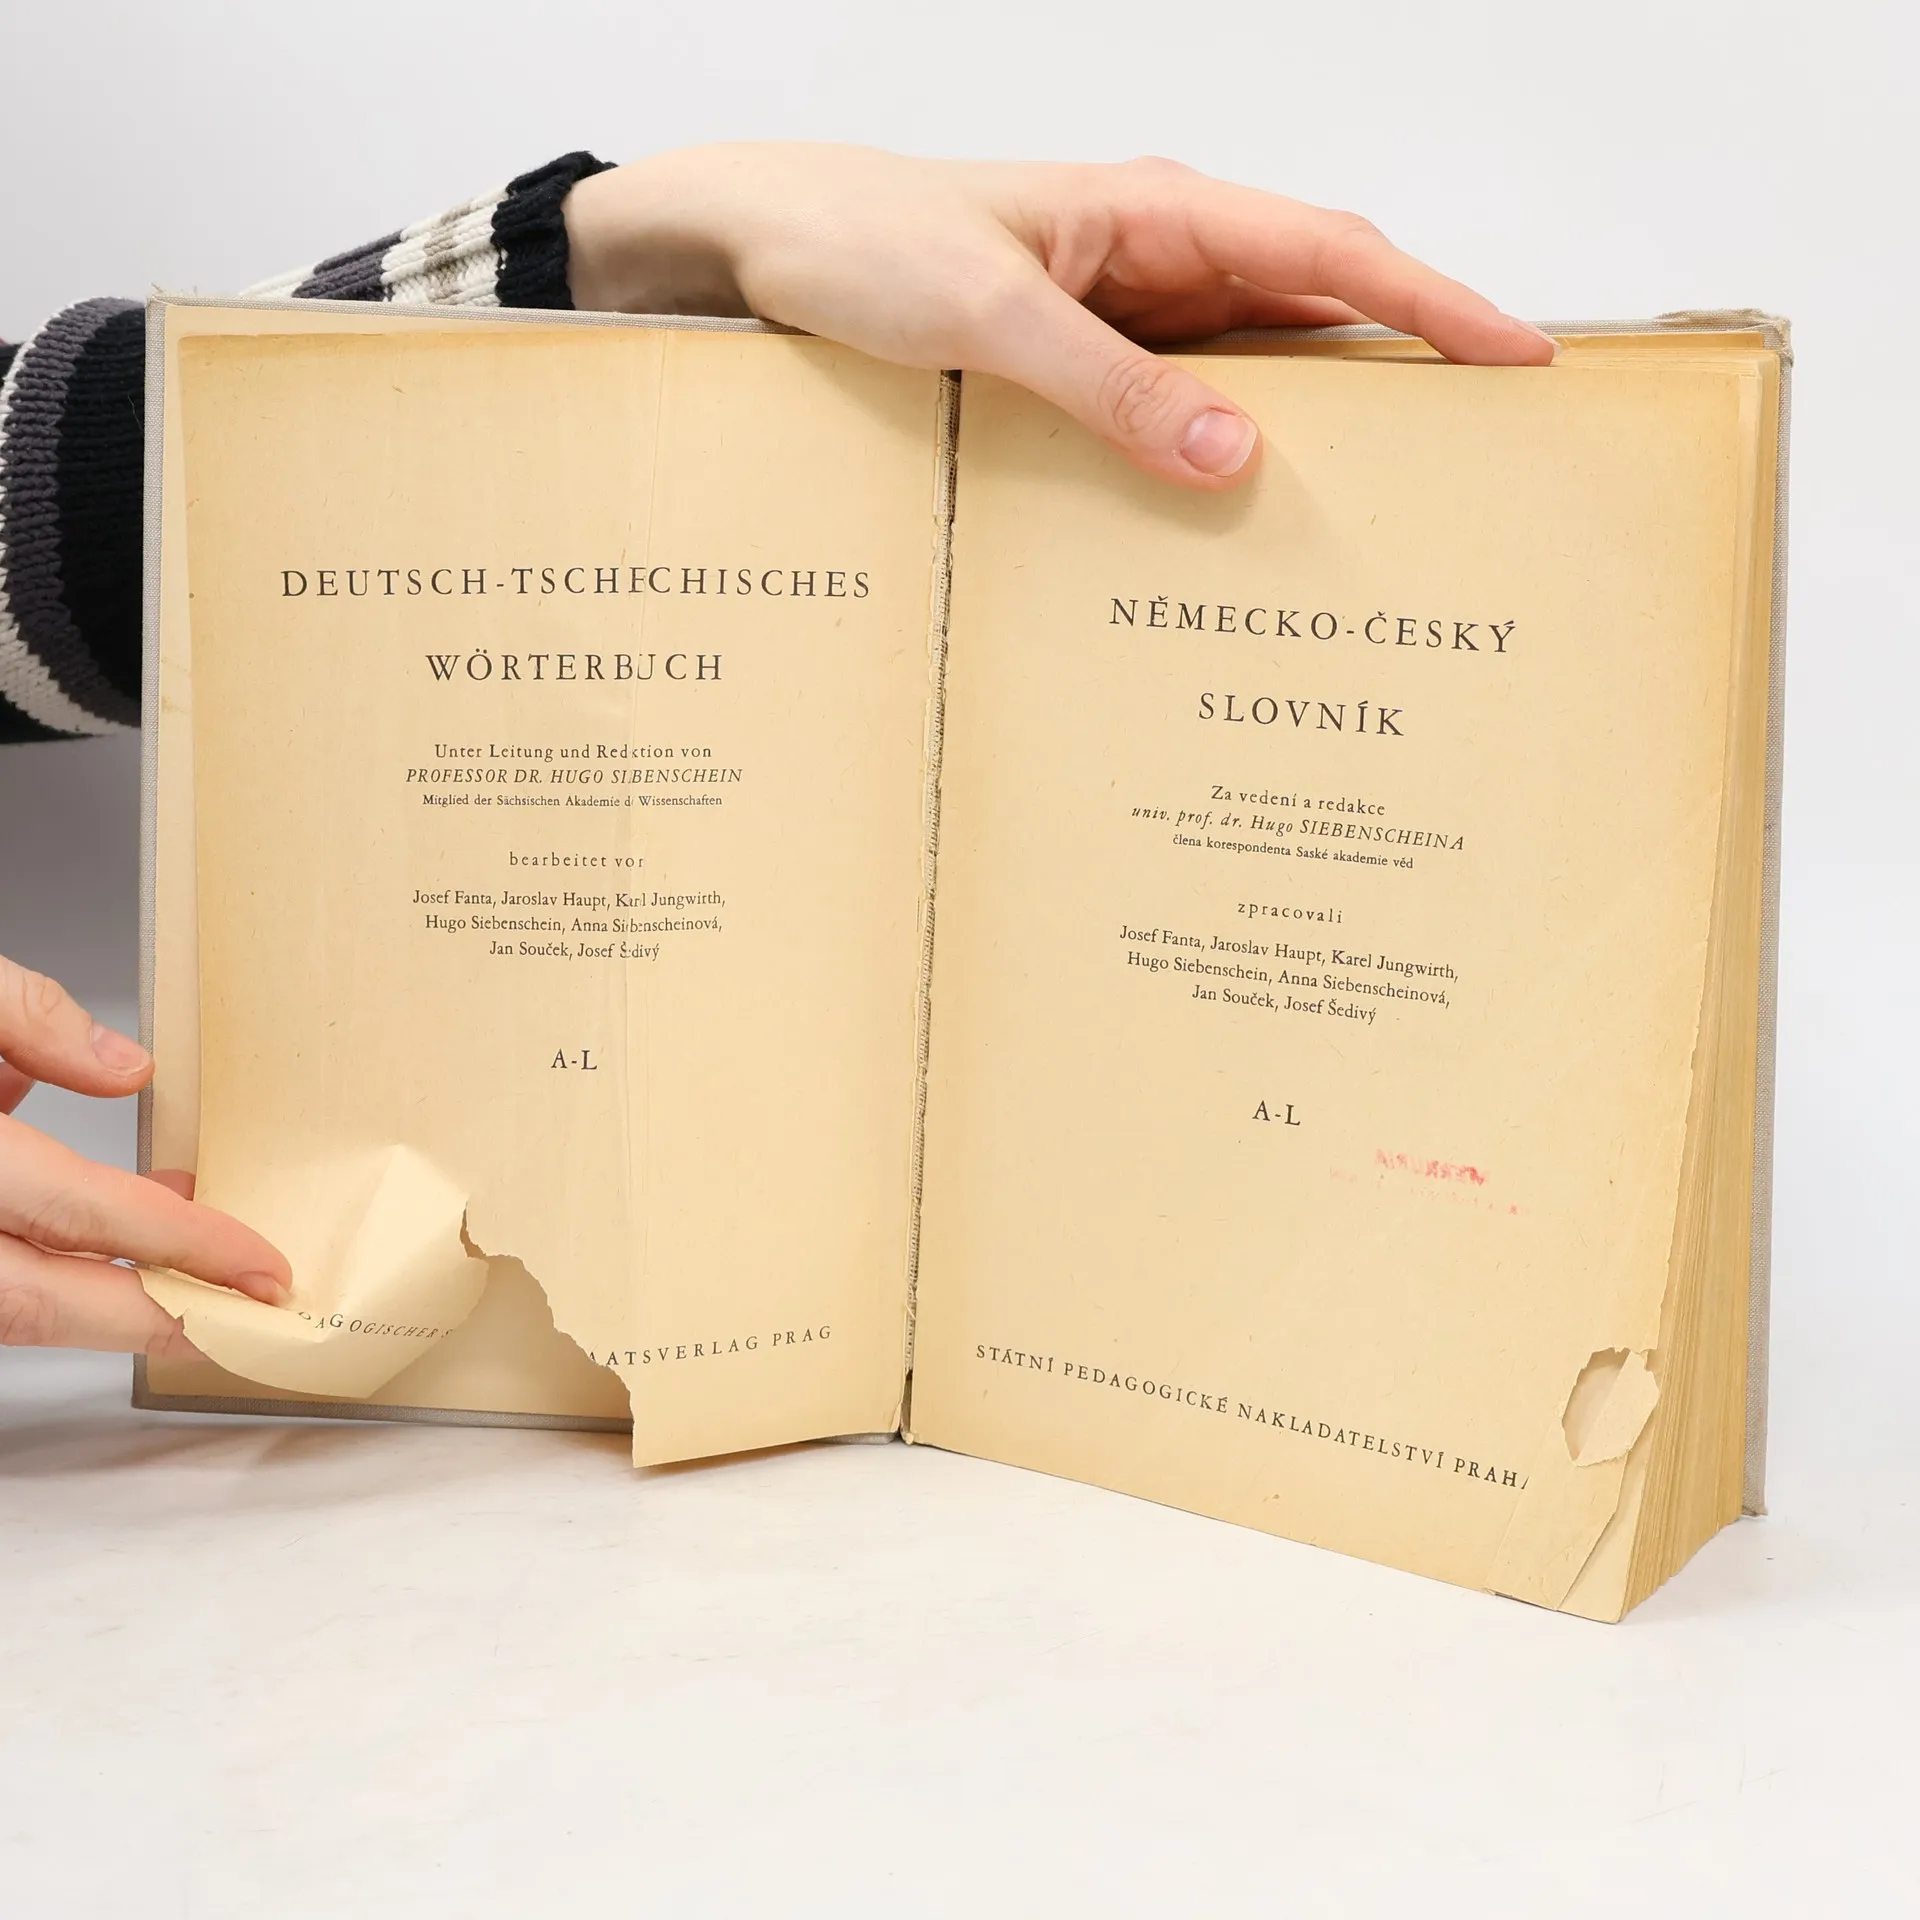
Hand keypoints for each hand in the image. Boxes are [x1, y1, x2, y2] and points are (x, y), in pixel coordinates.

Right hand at [0, 955, 289, 1357]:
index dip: (186, 1246)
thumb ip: (27, 1019)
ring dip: (103, 1298)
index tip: (264, 1269)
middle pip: (46, 1303)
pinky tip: (103, 1234)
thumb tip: (126, 1069)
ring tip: (199, 1275)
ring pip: (16, 1304)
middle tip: (250, 1322)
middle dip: (157, 1320)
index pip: (88, 1216)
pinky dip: (50, 1266)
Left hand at [565, 144, 1554, 489]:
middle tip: (1475, 466)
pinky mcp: (1077, 363)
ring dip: (1308, 429)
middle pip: (1315, 313)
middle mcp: (1155, 258)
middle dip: (1401, 377)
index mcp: (1157, 213)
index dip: (1439, 308)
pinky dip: (1213, 456)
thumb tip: (1236, 456)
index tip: (1525, 361)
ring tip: (1375, 516)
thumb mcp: (986, 318)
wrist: (751, 243)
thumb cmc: (856, 242)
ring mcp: (1120, 313)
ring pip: (1251, 367)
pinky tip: (1228, 520)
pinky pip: (1175, 408)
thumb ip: (1110, 386)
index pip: (1335, 254)